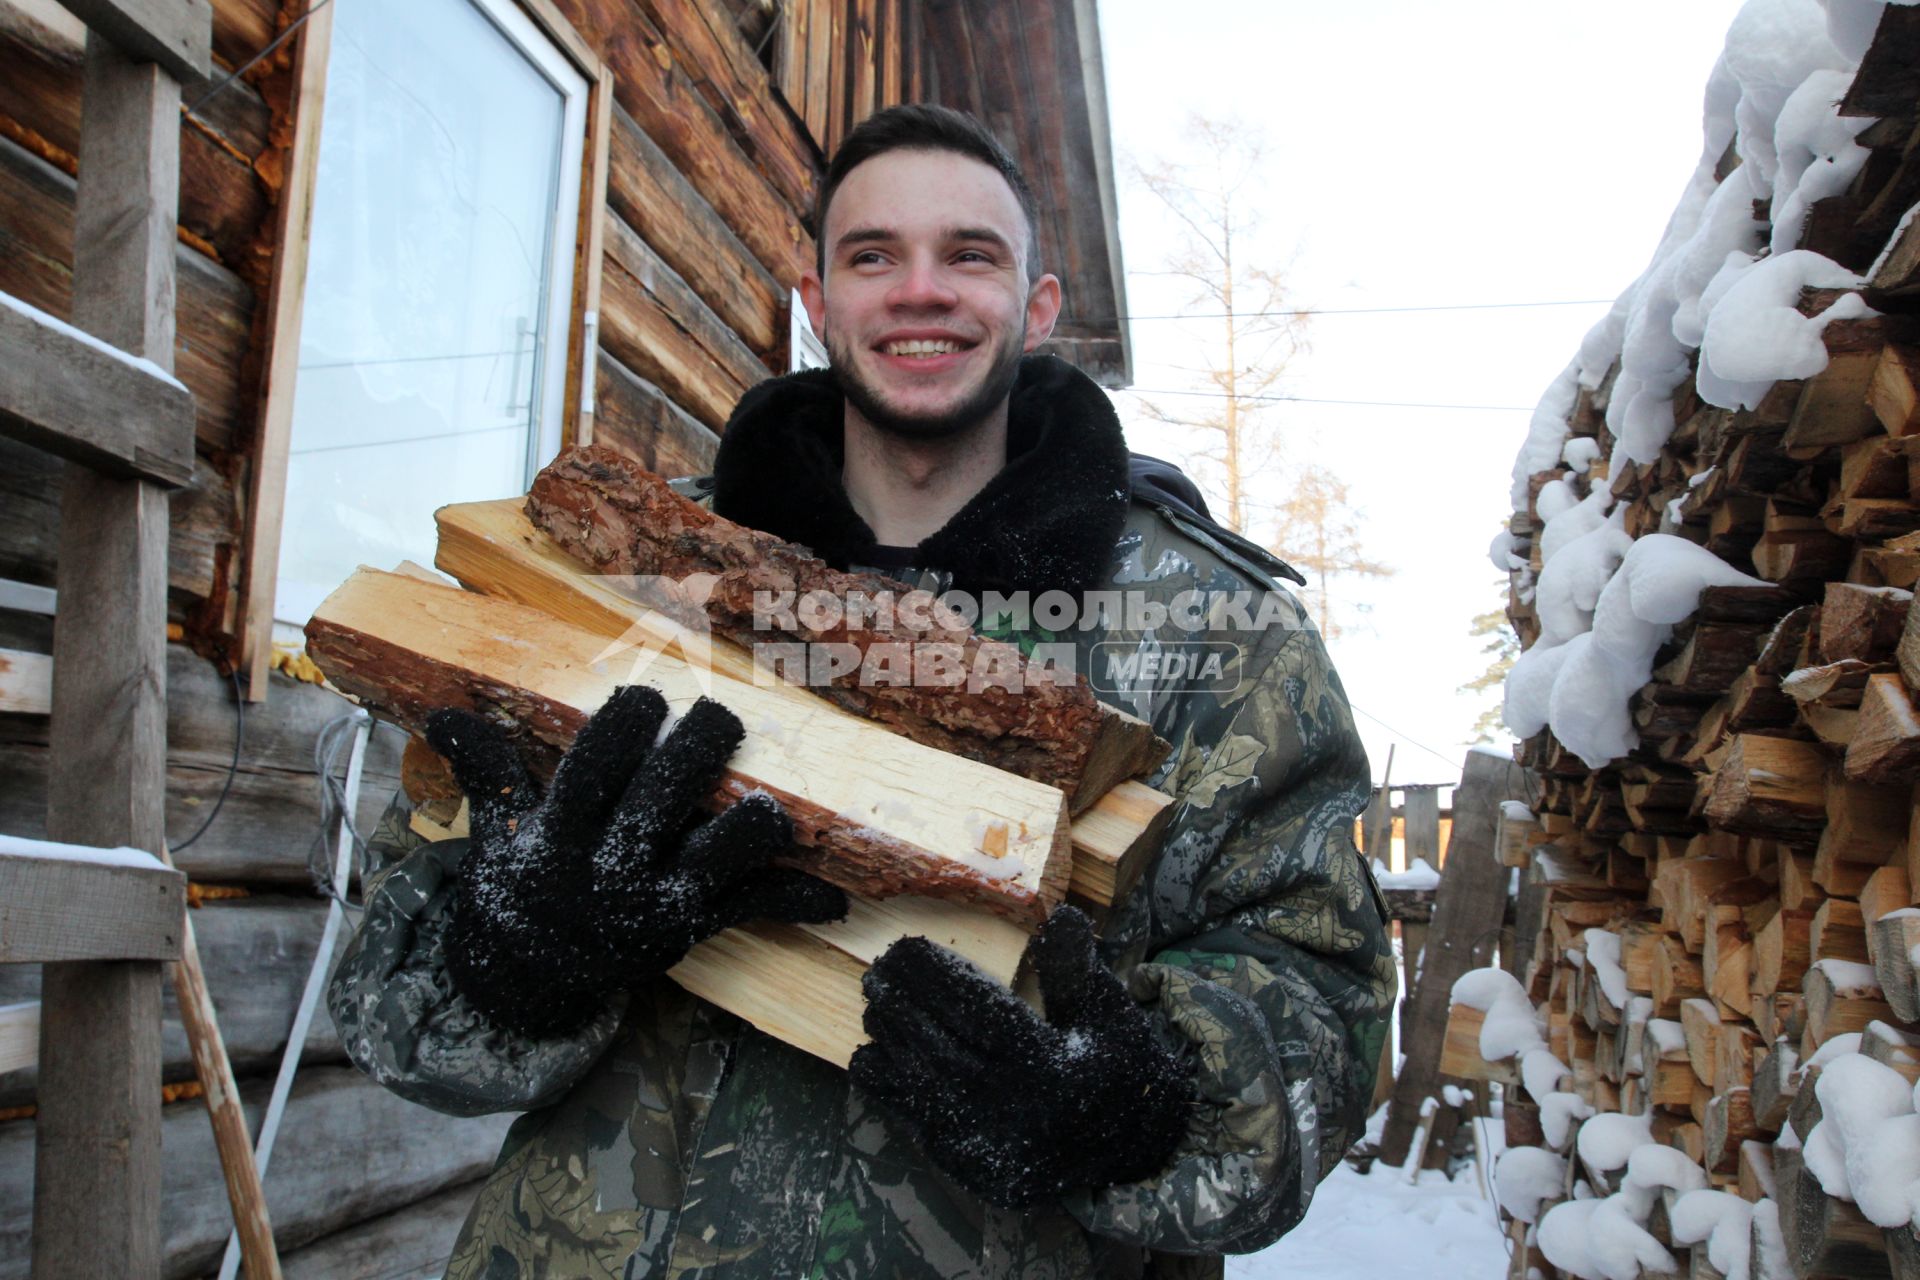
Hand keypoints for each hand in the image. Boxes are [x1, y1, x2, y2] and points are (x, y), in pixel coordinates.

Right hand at [426, 686, 846, 1037]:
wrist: (524, 983)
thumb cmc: (518, 889)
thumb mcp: (496, 834)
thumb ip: (488, 770)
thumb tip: (446, 711)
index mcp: (557, 838)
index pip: (593, 770)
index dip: (625, 728)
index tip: (647, 697)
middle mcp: (608, 869)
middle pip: (664, 798)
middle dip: (699, 750)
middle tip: (722, 716)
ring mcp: (654, 902)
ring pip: (718, 854)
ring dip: (752, 825)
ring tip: (772, 800)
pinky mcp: (690, 928)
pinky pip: (748, 909)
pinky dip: (794, 901)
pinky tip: (834, 898)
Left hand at [850, 905, 1192, 1206]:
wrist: (1132, 1153)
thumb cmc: (1119, 1071)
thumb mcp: (1110, 1016)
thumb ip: (1076, 972)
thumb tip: (1061, 917)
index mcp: (1048, 1068)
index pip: (976, 1010)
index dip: (933, 975)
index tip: (904, 945)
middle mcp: (1011, 1110)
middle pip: (937, 1045)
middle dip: (901, 1001)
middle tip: (878, 966)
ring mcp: (985, 1143)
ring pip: (920, 1082)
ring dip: (891, 1038)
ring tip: (876, 1000)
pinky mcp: (969, 1165)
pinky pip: (916, 1121)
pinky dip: (889, 1087)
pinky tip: (874, 1053)